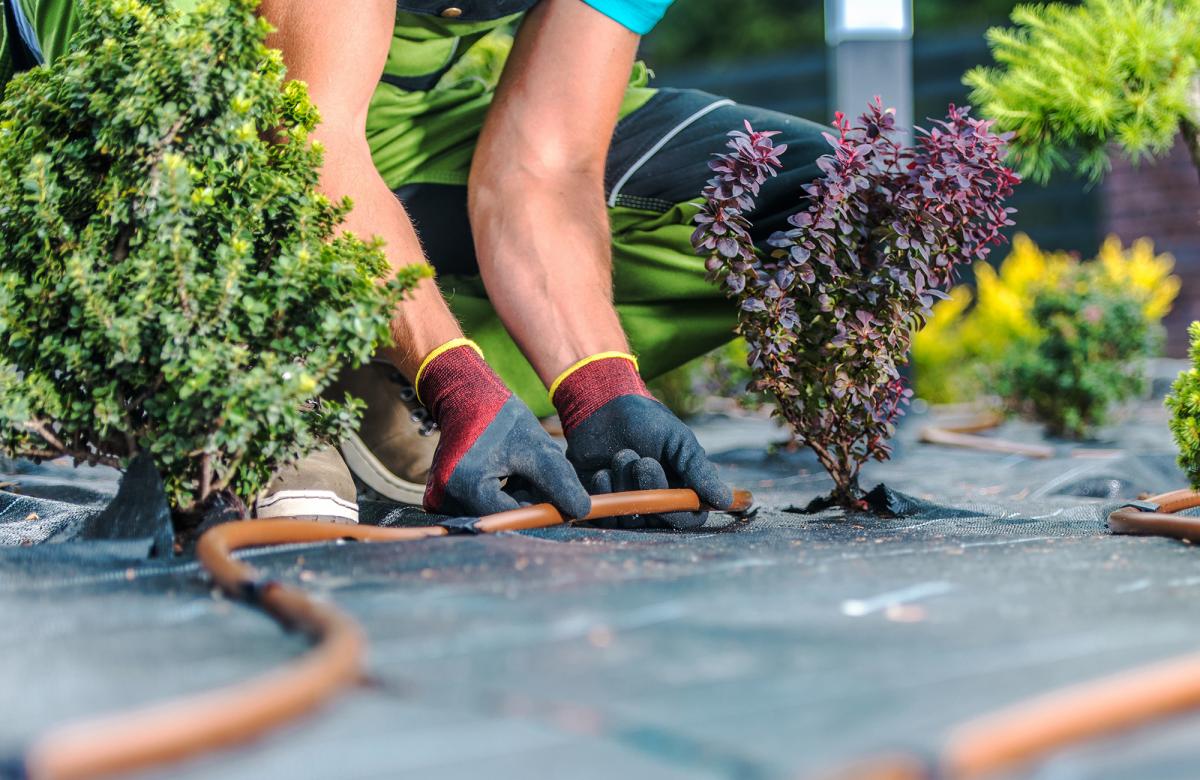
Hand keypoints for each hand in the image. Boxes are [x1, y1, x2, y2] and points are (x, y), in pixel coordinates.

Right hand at [418, 340, 590, 517]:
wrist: (465, 398)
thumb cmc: (501, 418)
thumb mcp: (536, 447)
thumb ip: (558, 481)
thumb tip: (581, 510)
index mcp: (466, 486)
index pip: (513, 516)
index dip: (541, 512)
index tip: (564, 506)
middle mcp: (446, 499)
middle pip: (501, 518)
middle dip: (527, 504)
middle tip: (540, 478)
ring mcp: (440, 500)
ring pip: (493, 513)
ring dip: (514, 500)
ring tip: (520, 471)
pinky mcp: (441, 498)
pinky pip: (480, 507)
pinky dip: (500, 496)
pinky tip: (505, 474)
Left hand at [552, 354, 731, 528]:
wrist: (601, 408)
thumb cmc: (645, 421)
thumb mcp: (678, 440)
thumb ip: (699, 470)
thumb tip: (726, 501)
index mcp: (680, 488)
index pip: (689, 518)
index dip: (679, 509)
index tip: (669, 484)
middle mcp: (655, 502)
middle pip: (658, 520)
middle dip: (649, 489)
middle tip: (642, 460)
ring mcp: (628, 505)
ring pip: (631, 518)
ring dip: (625, 486)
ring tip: (621, 455)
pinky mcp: (601, 505)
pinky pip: (605, 517)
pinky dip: (604, 493)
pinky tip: (602, 471)